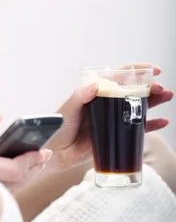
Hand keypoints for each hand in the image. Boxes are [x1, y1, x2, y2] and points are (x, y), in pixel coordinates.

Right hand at [0, 112, 52, 191]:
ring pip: (7, 192)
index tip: (43, 151)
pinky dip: (10, 184)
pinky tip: (14, 172)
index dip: (31, 161)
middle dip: (33, 169)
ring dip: (25, 177)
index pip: (12, 170)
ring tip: (35, 162)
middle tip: (45, 155)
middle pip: (15, 184)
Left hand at [47, 63, 172, 170]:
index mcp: (96, 92)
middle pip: (133, 90)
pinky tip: (163, 121)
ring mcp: (113, 119)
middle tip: (161, 87)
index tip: (152, 69)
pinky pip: (137, 129)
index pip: (118, 76)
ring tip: (168, 96)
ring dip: (154, 102)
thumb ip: (80, 96)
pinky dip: (151, 125)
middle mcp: (107, 103)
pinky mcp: (116, 135)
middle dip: (149, 87)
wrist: (56, 152)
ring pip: (138, 107)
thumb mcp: (68, 108)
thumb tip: (96, 85)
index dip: (136, 71)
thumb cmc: (59, 126)